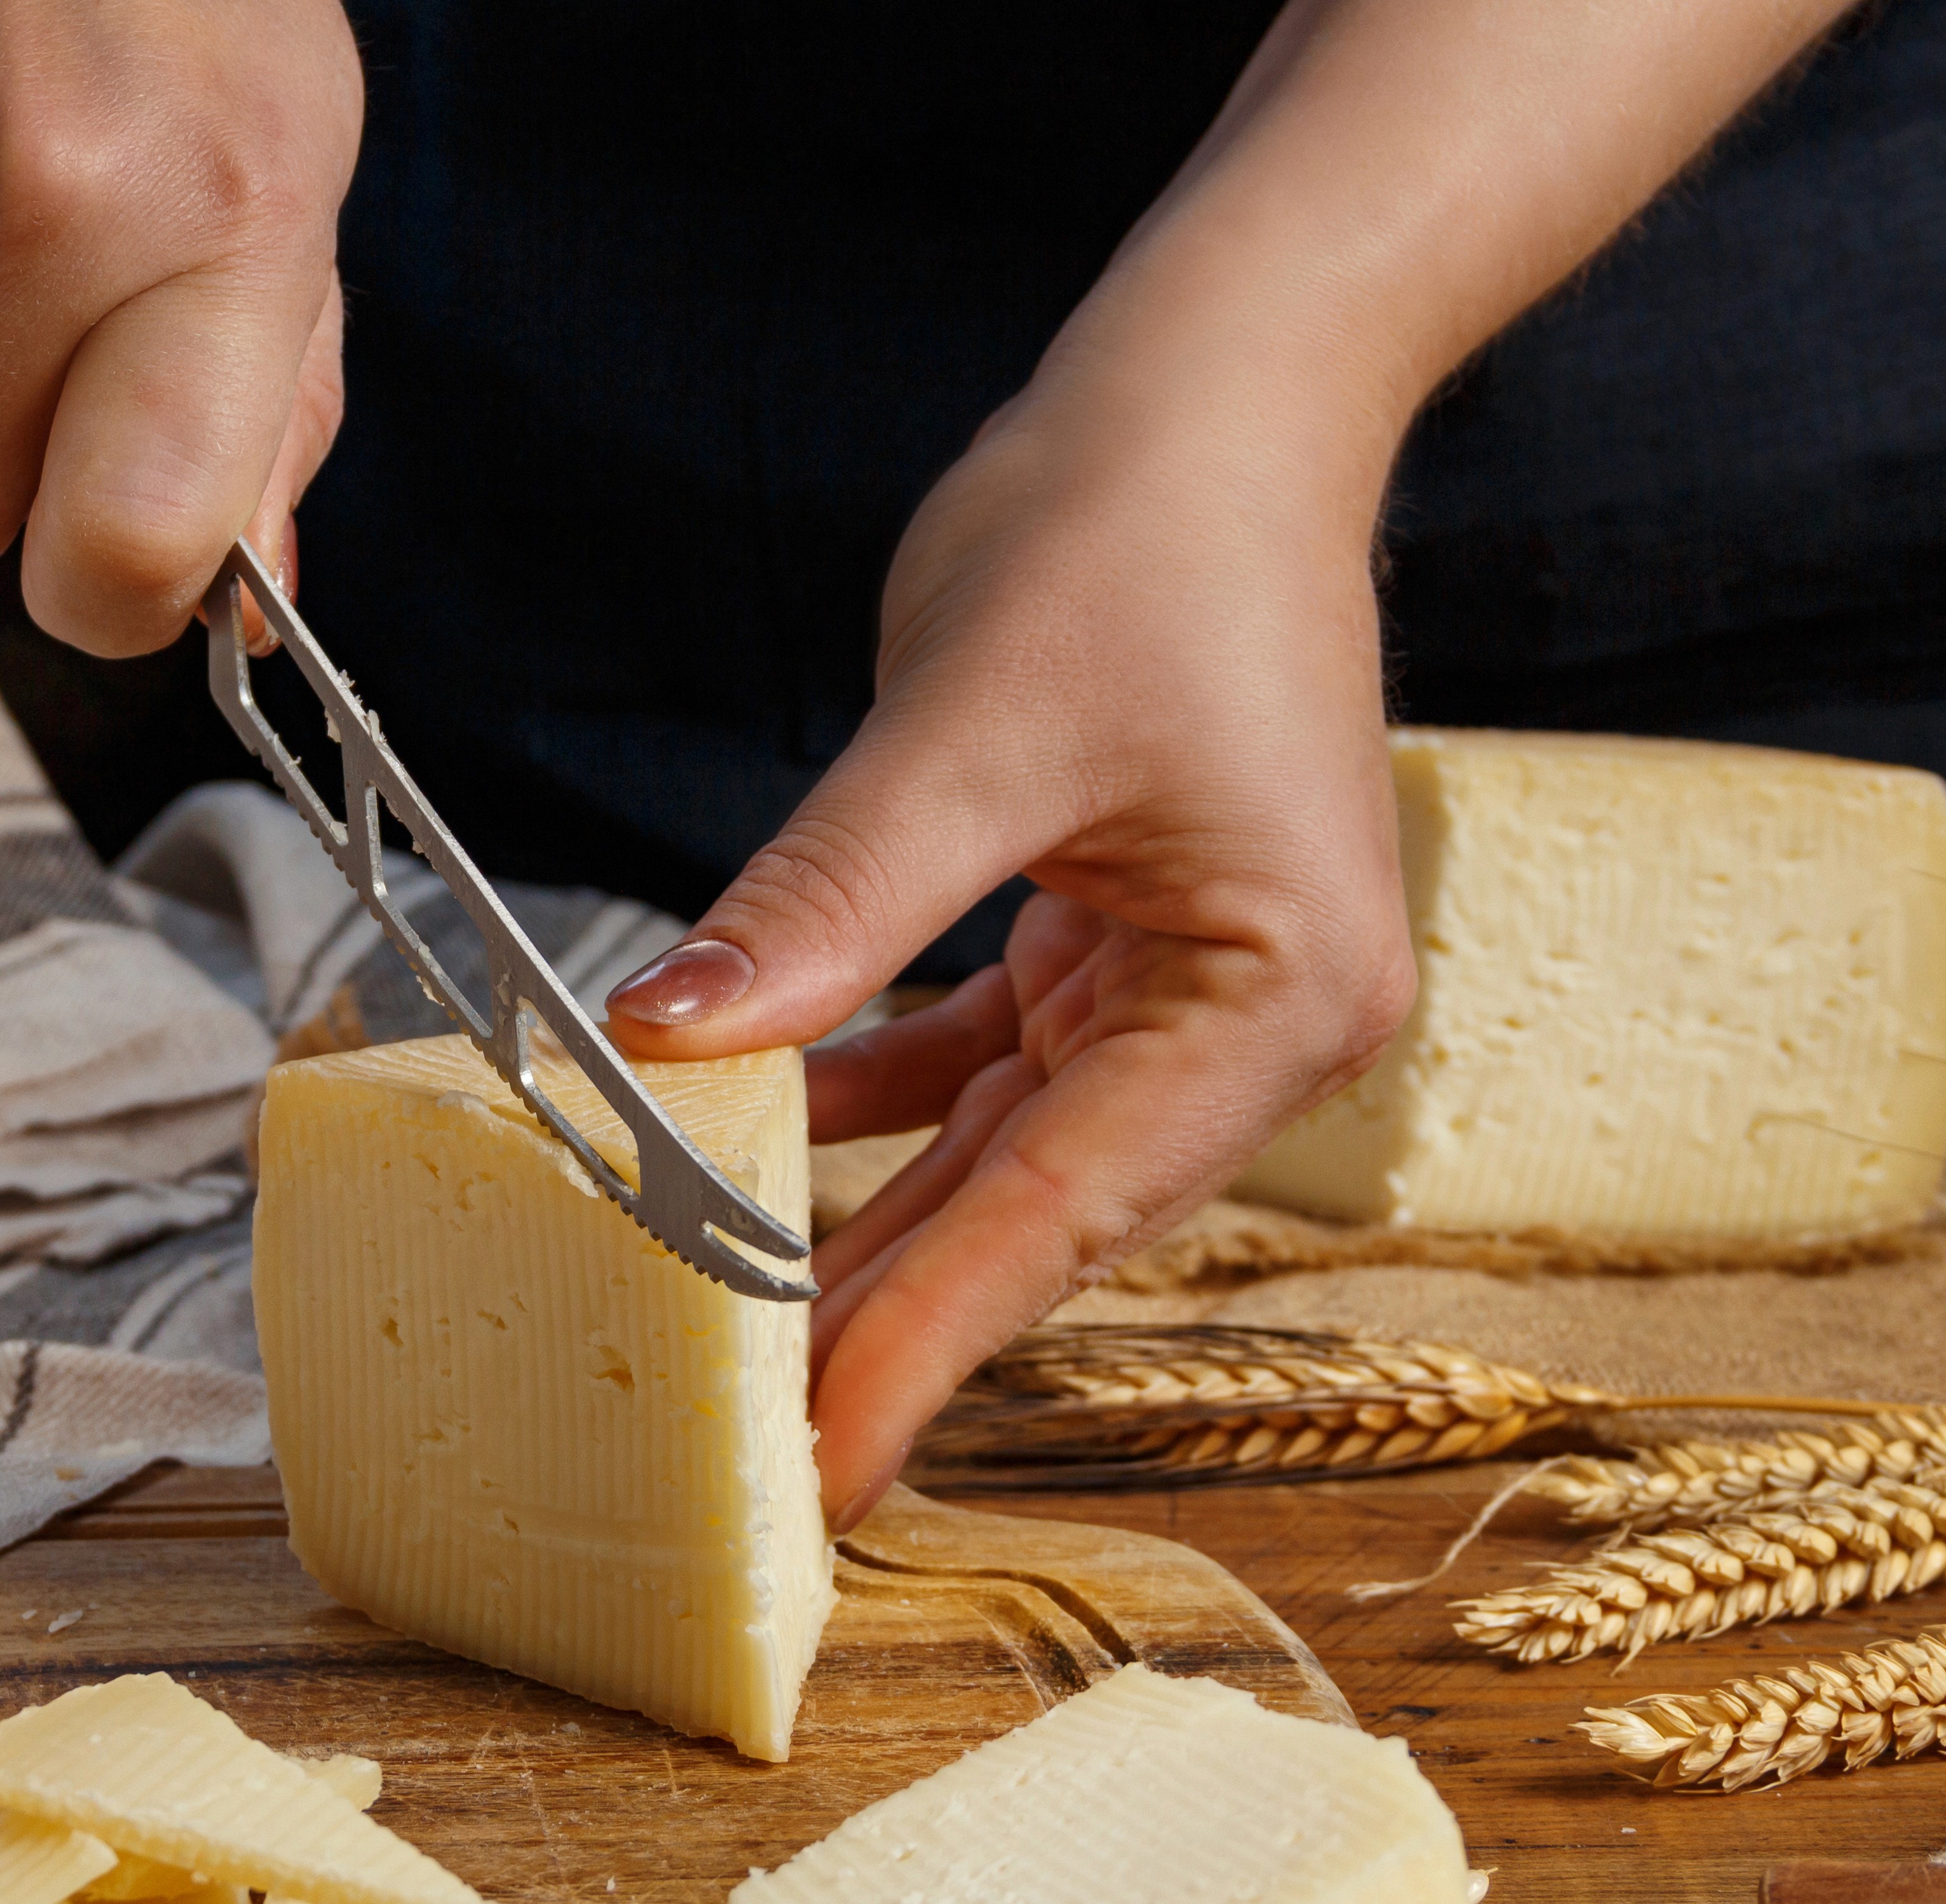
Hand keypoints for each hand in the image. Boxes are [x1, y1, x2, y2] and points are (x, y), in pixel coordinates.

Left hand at [609, 344, 1416, 1529]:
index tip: (821, 1463)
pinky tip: (767, 1133)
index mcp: (1275, 995)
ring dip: (872, 1224)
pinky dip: (877, 1100)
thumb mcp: (968, 732)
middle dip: (892, 1312)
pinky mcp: (1123, 941)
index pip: (1063, 1208)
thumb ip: (827, 909)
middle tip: (747, 1439)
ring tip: (736, 1322)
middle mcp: (1260, 1021)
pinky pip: (985, 1065)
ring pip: (1005, 1154)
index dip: (926, 1340)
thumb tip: (670, 1042)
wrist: (1221, 399)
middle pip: (1042, 1209)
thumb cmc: (1141, 532)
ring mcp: (1196, 988)